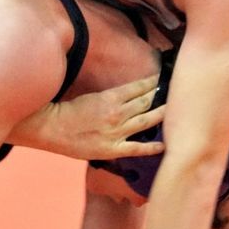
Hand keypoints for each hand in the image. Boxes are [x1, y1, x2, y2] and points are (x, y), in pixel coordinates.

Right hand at [14, 75, 165, 158]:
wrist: (48, 128)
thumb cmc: (66, 110)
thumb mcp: (90, 96)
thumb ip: (111, 97)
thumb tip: (127, 94)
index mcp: (111, 97)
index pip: (140, 87)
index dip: (155, 83)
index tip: (165, 79)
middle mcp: (117, 113)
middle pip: (147, 102)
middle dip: (163, 96)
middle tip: (180, 91)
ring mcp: (116, 132)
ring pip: (147, 121)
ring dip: (163, 114)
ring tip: (178, 110)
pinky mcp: (112, 149)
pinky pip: (137, 148)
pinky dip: (152, 147)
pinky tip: (165, 144)